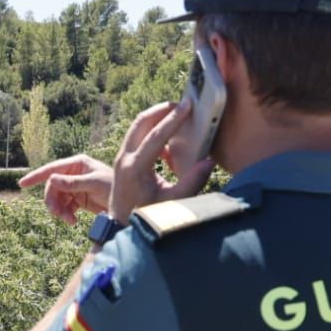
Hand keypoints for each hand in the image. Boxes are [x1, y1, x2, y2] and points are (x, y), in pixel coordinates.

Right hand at [18, 155, 113, 226]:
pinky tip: (73, 221)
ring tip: (69, 221)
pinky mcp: (79, 199)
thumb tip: (51, 179)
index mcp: (77, 164)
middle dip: (53, 202)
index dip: (36, 176)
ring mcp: (75, 187)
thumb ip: (73, 183)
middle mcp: (74, 174)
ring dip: (60, 211)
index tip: (22, 184)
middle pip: (52, 187)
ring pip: (57, 199)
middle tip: (56, 214)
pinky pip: (65, 207)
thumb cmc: (115, 187)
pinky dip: (66, 215)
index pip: (52, 169)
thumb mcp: (94, 184)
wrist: (130, 203)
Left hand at [107, 98, 215, 222]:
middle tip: (182, 105)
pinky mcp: (122, 160)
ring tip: (178, 118)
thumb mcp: (172, 203)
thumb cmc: (146, 217)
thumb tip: (209, 161)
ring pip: (136, 127)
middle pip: (140, 122)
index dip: (174, 119)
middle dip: (161, 109)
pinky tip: (170, 149)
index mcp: (135, 168)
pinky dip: (152, 133)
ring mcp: (121, 158)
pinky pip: (137, 137)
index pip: (156, 136)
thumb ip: (192, 183)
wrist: (121, 226)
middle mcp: (124, 159)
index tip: (188, 104)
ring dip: (156, 118)